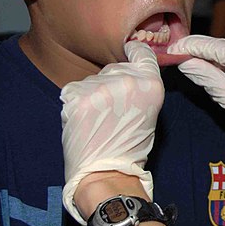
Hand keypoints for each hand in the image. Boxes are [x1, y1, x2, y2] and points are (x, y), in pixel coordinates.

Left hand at [60, 41, 163, 224]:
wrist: (106, 173)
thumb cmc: (130, 148)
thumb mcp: (150, 112)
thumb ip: (142, 88)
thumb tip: (130, 73)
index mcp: (151, 84)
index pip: (141, 53)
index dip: (134, 55)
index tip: (130, 58)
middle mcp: (127, 80)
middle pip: (114, 67)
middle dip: (112, 82)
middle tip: (113, 111)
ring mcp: (100, 87)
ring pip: (93, 79)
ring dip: (93, 94)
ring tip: (98, 120)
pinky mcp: (77, 96)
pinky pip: (74, 90)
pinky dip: (76, 102)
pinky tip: (84, 121)